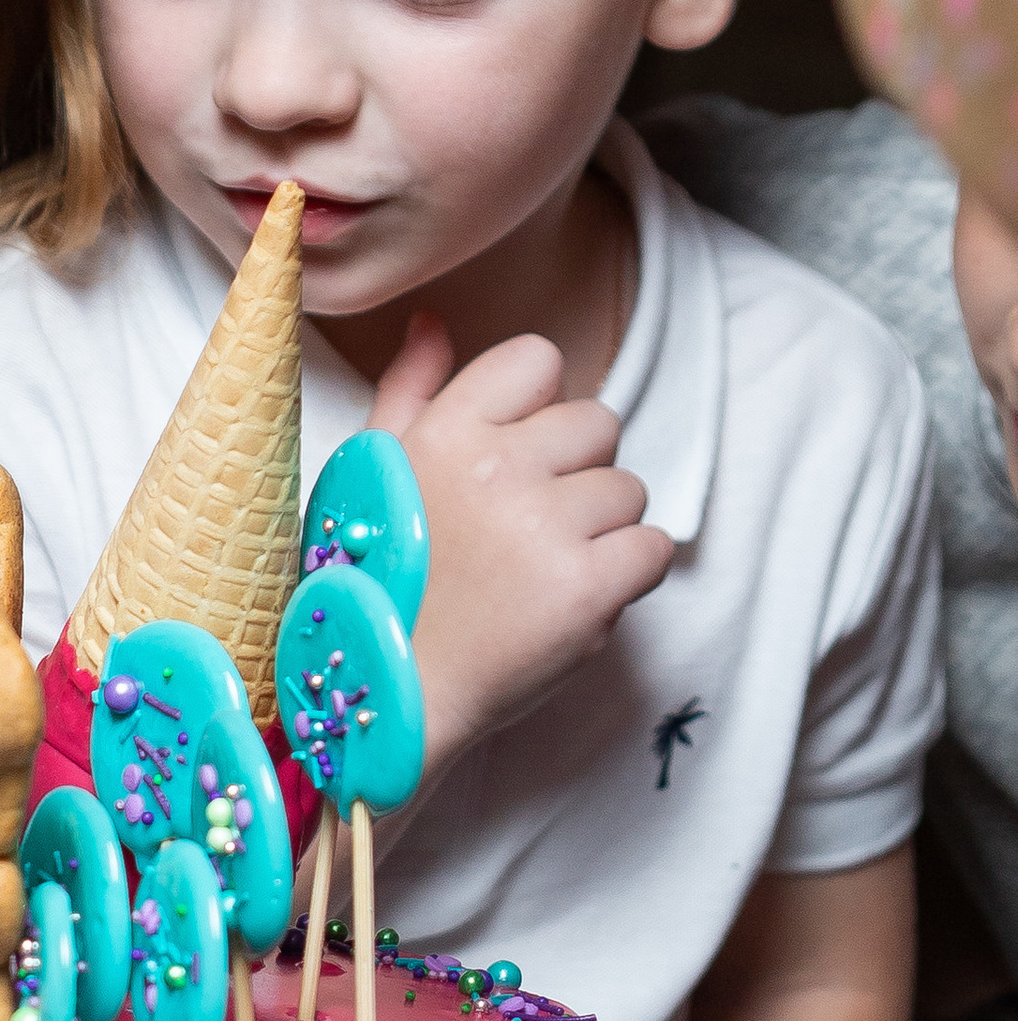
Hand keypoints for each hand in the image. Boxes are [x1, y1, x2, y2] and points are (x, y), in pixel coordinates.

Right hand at [370, 314, 673, 764]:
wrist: (386, 698)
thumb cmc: (373, 582)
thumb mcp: (368, 474)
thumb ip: (410, 390)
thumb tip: (435, 322)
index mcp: (444, 430)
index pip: (539, 359)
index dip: (535, 409)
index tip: (508, 459)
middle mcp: (496, 467)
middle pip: (597, 423)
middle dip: (575, 473)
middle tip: (524, 530)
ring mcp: (544, 528)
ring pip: (630, 489)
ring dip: (601, 530)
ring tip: (540, 571)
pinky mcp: (587, 590)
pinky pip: (652, 549)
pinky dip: (625, 578)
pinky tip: (571, 600)